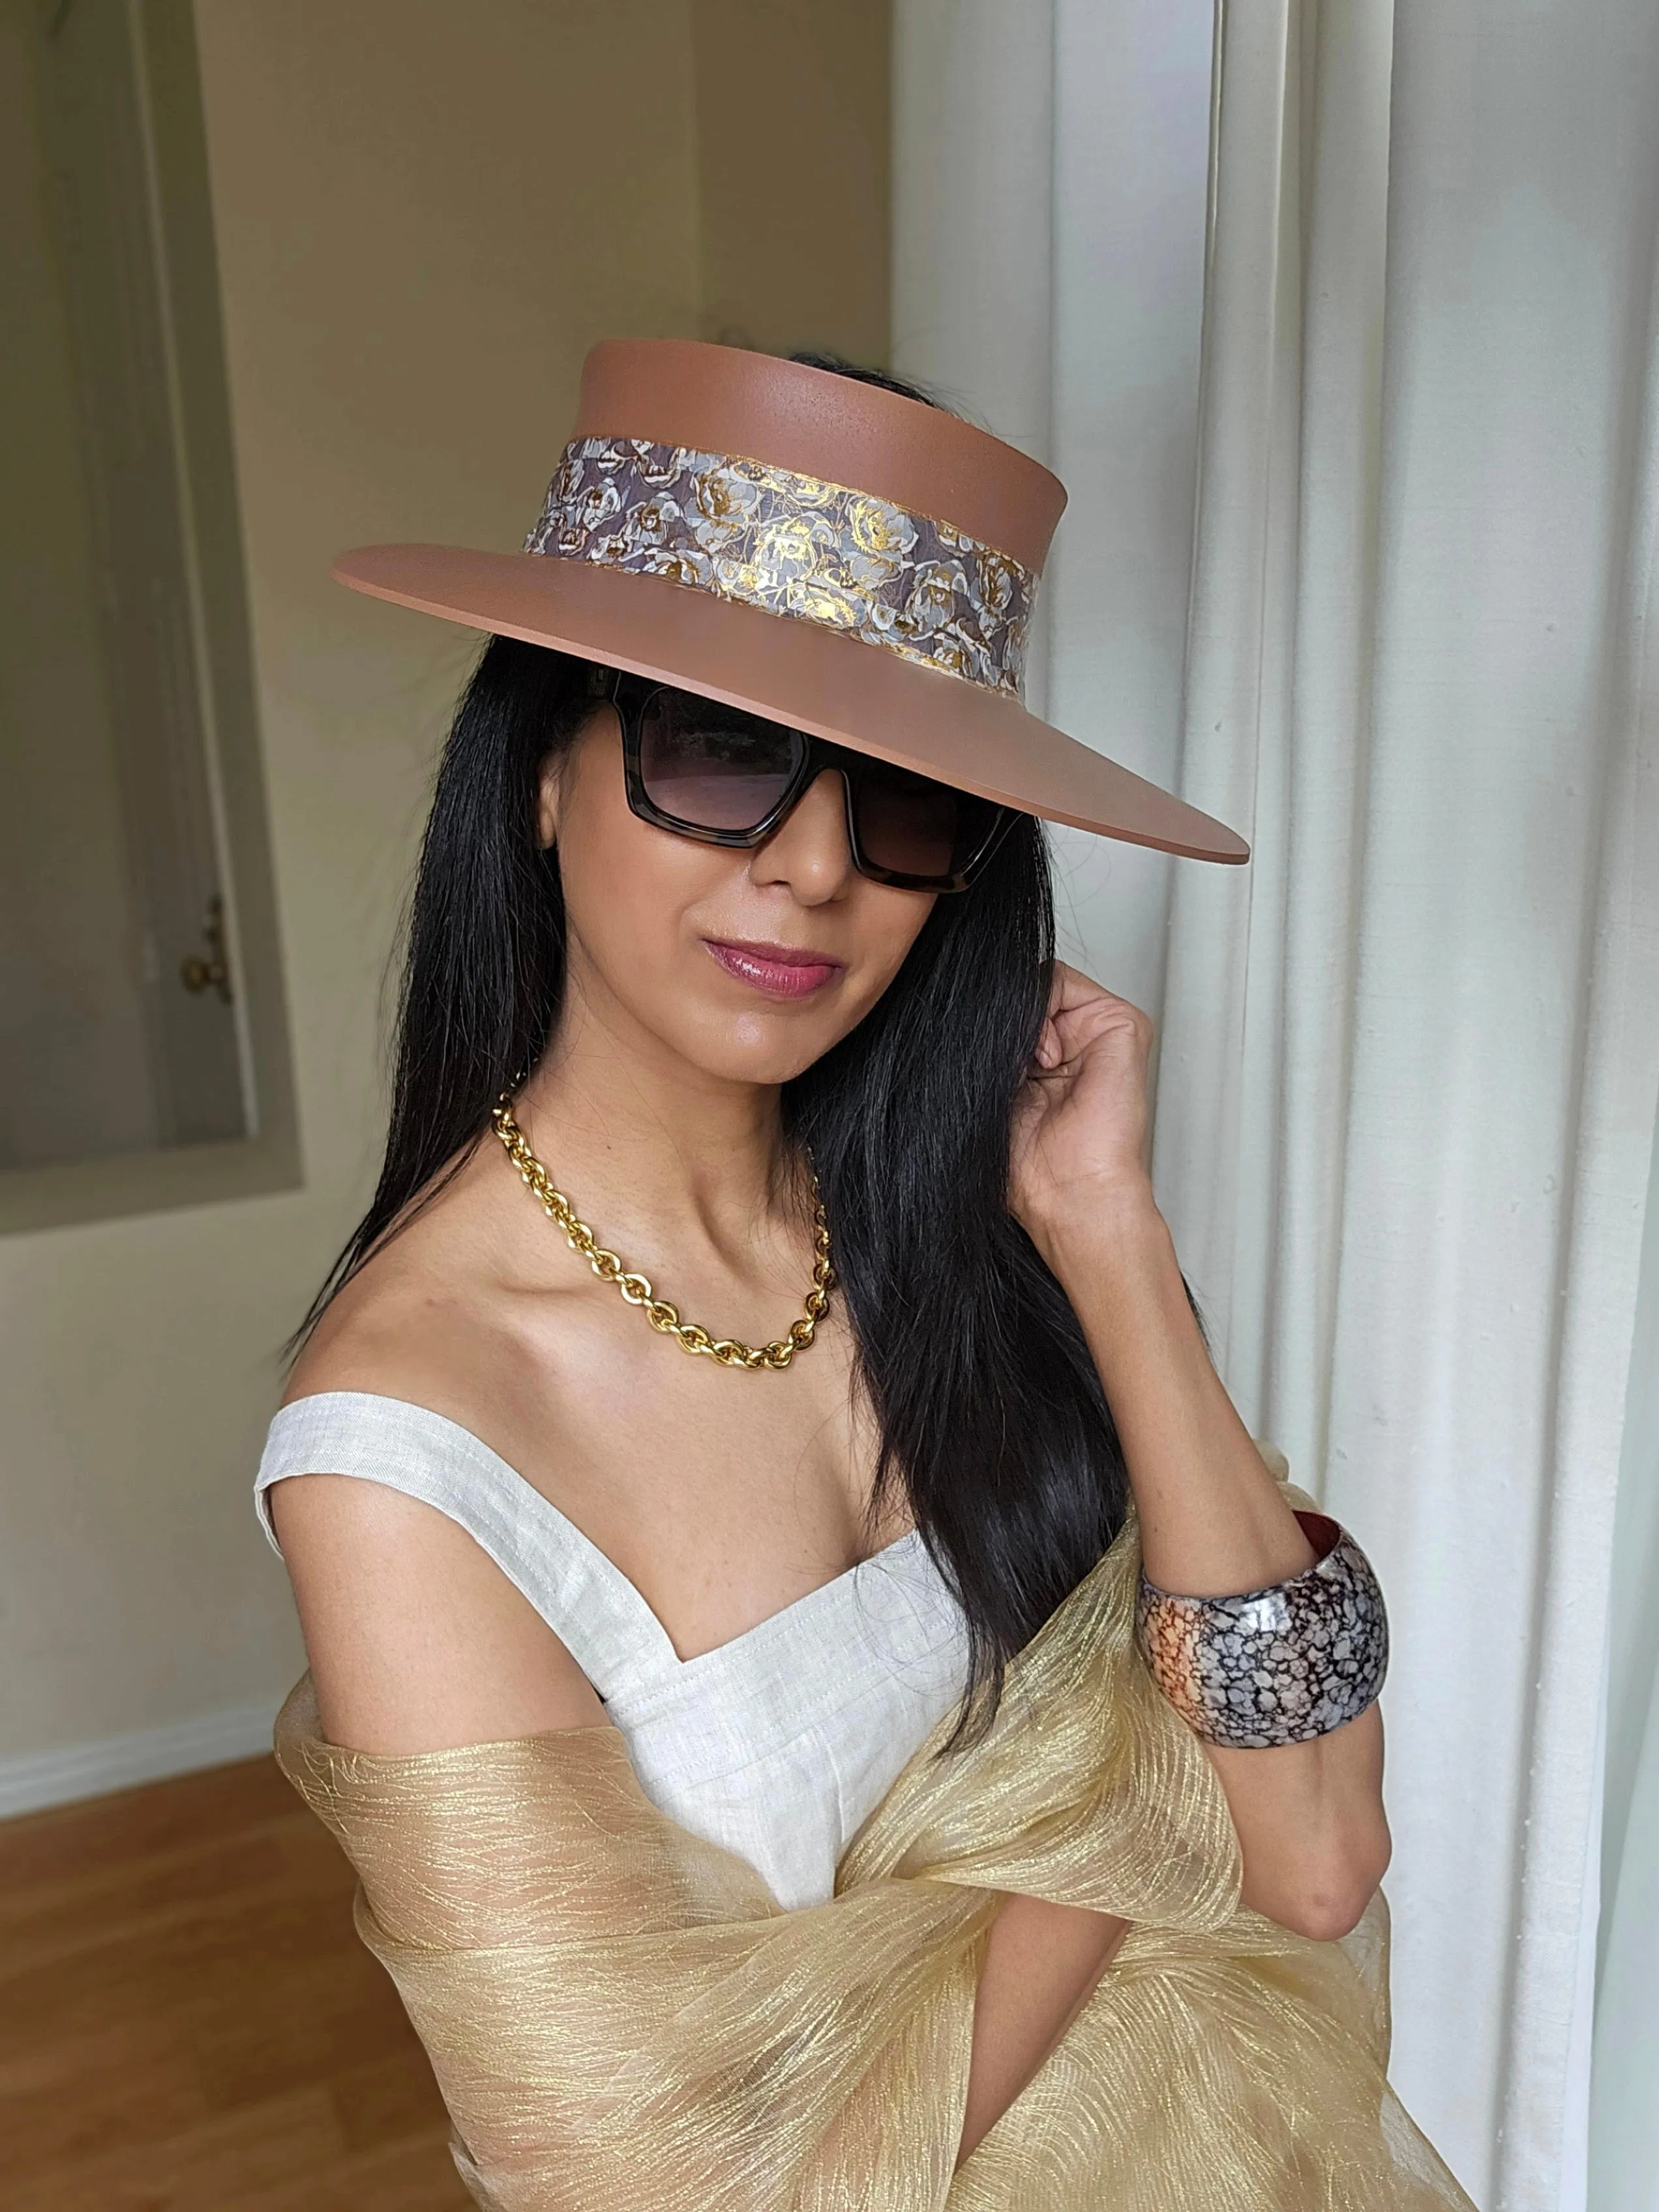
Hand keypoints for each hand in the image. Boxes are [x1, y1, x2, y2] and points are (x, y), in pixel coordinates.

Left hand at [1008, 963, 1159, 1248]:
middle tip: (1007, 1067)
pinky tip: (1047, 1057)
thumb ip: (989, 1044)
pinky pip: (1061, 981)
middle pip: (1022, 992)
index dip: (987, 1023)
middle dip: (1002, 1021)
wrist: (1069, 1192)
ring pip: (1037, 981)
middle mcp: (1073, 1040)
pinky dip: (1040, 1009)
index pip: (1009, 1008)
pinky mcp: (1121, 1023)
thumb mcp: (991, 1089)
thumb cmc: (1030, 1163)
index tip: (980, 1057)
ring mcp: (1098, 1029)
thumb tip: (972, 1003)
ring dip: (1019, 1019)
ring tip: (1027, 1066)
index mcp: (1044, 1058)